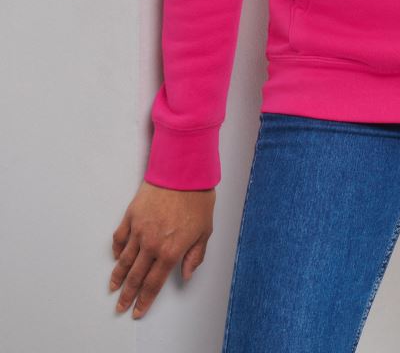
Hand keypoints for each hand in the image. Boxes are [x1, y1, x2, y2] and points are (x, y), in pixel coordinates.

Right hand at [109, 180, 215, 319]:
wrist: (183, 171)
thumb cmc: (197, 198)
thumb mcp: (205, 230)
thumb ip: (195, 255)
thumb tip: (186, 273)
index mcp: (171, 251)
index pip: (153, 284)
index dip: (144, 300)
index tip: (138, 310)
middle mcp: (152, 245)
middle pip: (135, 277)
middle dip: (127, 294)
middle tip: (120, 306)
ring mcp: (139, 230)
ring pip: (124, 260)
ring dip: (118, 276)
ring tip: (113, 287)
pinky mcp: (131, 215)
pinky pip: (119, 237)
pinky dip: (116, 249)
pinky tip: (116, 257)